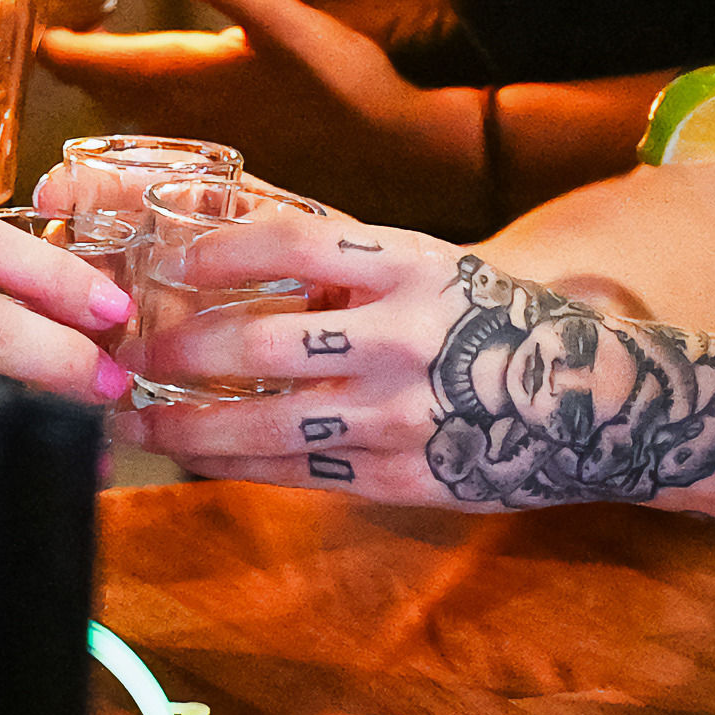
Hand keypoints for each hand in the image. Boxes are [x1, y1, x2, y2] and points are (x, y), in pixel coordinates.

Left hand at [46, 0, 466, 218]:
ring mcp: (198, 146)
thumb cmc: (341, 86)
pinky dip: (139, 115)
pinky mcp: (226, 160)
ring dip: (101, 92)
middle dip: (68, 67)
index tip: (25, 22)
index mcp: (177, 80)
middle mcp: (174, 119)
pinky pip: (158, 137)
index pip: (84, 65)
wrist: (399, 157)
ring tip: (87, 63)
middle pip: (96, 93)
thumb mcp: (281, 20)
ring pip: (125, 117)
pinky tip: (155, 103)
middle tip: (44, 36)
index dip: (49, 45)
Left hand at [127, 208, 714, 516]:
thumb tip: (225, 237)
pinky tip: (197, 457)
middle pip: (259, 340)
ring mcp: (401, 414)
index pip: (290, 243)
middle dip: (174, 352)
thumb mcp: (432, 264)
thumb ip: (342, 260)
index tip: (161, 264)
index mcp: (411, 263)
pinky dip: (236, 464)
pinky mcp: (400, 478)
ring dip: (185, 424)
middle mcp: (403, 334)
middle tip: (120, 352)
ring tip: (135, 418)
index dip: (215, 253)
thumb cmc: (493, 320)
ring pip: (263, 422)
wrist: (594, 404)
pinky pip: (296, 472)